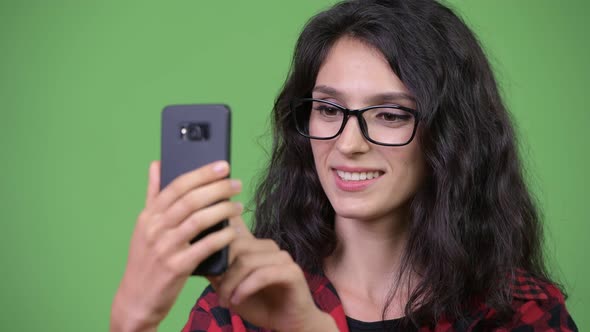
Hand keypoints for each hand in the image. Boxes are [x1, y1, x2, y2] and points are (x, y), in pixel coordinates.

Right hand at [110, 160, 241, 331]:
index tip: (223, 166)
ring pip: (199, 220)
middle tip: (236, 184)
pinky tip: (233, 232)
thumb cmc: (146, 259)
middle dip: (217, 188)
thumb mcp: (144, 226)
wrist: (136, 298)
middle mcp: (155, 229)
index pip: (177, 185)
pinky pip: (204, 247)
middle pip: (191, 200)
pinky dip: (221, 237)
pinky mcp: (176, 267)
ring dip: (223, 210)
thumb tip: (157, 164)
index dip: (202, 173)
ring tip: (238, 207)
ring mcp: (165, 248)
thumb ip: (153, 194)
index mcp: (149, 215)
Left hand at [209, 221, 338, 331]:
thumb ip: (218, 271)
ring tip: (226, 301)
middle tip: (218, 294)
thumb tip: (199, 257)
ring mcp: (281, 257)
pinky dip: (245, 288)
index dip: (220, 222)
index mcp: (254, 246)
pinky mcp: (291, 271)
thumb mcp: (230, 288)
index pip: (236, 222)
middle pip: (236, 245)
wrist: (288, 323)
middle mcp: (268, 246)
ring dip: (231, 284)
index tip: (204, 234)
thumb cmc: (259, 304)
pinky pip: (262, 274)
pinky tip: (237, 300)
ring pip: (246, 261)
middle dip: (221, 272)